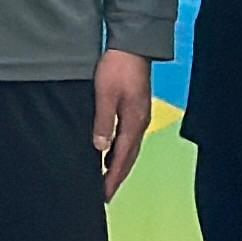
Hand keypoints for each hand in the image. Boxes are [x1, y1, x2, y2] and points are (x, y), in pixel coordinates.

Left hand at [92, 52, 156, 198]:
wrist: (133, 45)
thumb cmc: (118, 67)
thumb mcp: (106, 94)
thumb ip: (103, 122)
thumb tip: (100, 149)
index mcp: (134, 123)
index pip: (122, 159)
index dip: (112, 178)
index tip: (103, 195)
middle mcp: (140, 123)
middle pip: (128, 158)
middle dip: (116, 177)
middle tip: (105, 194)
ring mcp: (140, 116)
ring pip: (130, 149)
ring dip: (119, 165)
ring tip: (106, 179)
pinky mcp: (137, 109)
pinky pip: (129, 138)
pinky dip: (120, 151)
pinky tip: (111, 152)